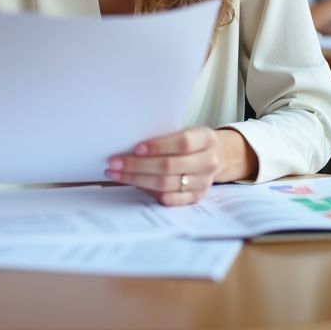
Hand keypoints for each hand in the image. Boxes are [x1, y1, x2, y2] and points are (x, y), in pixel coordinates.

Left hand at [106, 126, 229, 205]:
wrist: (216, 155)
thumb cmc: (192, 141)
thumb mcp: (185, 131)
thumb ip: (165, 136)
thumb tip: (131, 146)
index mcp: (206, 138)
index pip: (182, 143)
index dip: (158, 146)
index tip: (136, 148)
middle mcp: (207, 161)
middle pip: (169, 166)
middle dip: (137, 165)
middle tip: (115, 163)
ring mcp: (204, 181)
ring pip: (166, 183)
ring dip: (137, 180)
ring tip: (117, 174)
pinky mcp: (197, 196)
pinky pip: (174, 199)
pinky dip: (156, 195)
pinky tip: (139, 189)